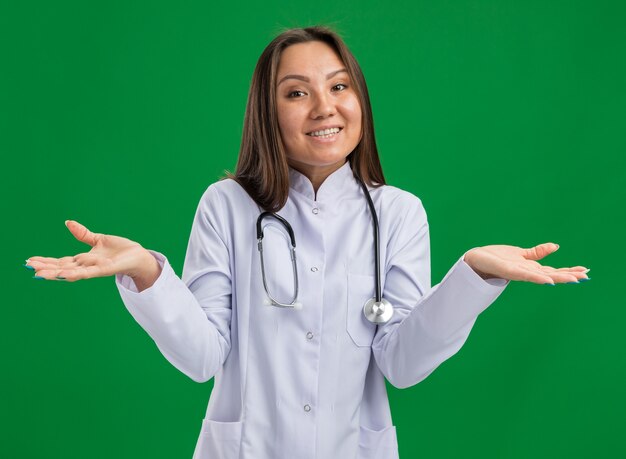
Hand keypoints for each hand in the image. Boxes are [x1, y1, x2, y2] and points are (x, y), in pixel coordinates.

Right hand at [25, 220, 155, 281]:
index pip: (60, 261)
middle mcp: (86, 266)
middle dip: (45, 268)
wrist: (138, 256)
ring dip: (54, 274)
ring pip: (70, 272)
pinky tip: (63, 275)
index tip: (29, 261)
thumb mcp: (98, 239)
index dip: (45, 261)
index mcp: (83, 259)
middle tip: (27, 267)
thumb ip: (83, 234)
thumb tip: (68, 222)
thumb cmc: (120, 250)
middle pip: (61, 267)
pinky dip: (74, 273)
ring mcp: (94, 269)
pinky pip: (87, 273)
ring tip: (38, 274)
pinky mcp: (104, 270)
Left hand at [463, 243, 589, 283]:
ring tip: (574, 279)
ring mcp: (518, 272)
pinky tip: (548, 280)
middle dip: (568, 276)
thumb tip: (556, 247)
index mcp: (530, 268)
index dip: (569, 271)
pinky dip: (537, 277)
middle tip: (586, 277)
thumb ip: (537, 252)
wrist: (476, 260)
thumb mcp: (521, 253)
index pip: (553, 270)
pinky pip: (525, 275)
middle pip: (551, 274)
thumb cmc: (497, 258)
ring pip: (541, 276)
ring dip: (558, 278)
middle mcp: (526, 272)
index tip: (585, 272)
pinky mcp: (508, 271)